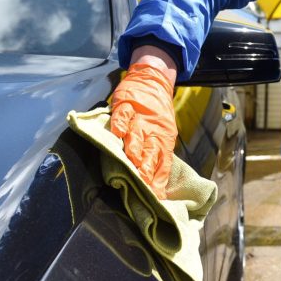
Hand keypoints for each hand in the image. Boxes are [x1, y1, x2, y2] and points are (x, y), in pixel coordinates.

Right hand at [109, 60, 177, 197]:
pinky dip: (120, 124)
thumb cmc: (155, 113)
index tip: (156, 199)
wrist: (153, 80)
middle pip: (151, 152)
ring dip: (135, 149)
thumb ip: (158, 158)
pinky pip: (122, 115)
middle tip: (144, 186)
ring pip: (137, 135)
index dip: (158, 181)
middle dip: (147, 170)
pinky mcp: (126, 104)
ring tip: (133, 162)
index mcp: (163, 139)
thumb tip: (157, 188)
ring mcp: (139, 117)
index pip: (163, 163)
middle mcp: (153, 130)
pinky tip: (117, 134)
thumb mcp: (162, 133)